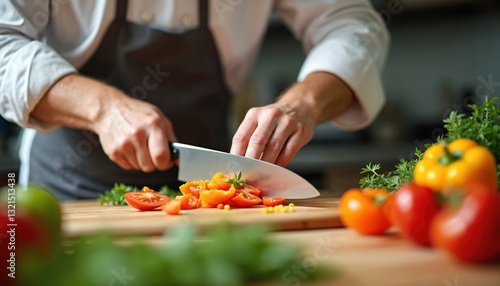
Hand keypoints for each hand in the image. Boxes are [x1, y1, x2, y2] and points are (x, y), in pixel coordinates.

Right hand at [95, 98, 177, 171]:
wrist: (110, 109)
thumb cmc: (137, 113)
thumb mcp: (159, 118)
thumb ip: (171, 139)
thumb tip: (179, 159)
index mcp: (152, 125)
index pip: (162, 156)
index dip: (166, 163)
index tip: (166, 160)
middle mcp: (137, 134)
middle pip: (150, 166)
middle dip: (154, 163)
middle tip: (152, 153)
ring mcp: (123, 144)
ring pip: (139, 168)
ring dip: (142, 162)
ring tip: (139, 147)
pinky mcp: (113, 151)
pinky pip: (128, 167)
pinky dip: (131, 161)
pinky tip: (129, 148)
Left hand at [230, 72, 354, 165]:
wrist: (299, 107)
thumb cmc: (274, 121)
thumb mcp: (258, 123)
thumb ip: (249, 140)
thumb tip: (239, 164)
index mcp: (254, 114)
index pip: (241, 137)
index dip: (237, 155)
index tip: (236, 169)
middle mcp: (270, 115)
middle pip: (257, 142)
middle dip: (251, 162)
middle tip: (248, 175)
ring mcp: (287, 122)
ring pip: (273, 148)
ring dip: (266, 164)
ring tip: (261, 174)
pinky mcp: (300, 131)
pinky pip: (289, 151)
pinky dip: (281, 162)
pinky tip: (276, 168)